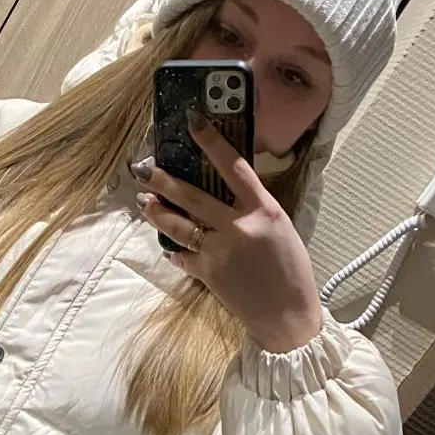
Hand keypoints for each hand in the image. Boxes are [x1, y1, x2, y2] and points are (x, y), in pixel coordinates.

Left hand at [136, 121, 322, 353]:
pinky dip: (175, 251)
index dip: (211, 141)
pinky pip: (183, 256)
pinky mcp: (208, 274)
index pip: (233, 166)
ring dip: (157, 212)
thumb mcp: (281, 227)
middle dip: (164, 179)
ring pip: (178, 225)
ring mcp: (219, 250)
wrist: (287, 314)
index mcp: (262, 209)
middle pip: (193, 195)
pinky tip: (168, 246)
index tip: (193, 121)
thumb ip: (254, 208)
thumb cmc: (291, 270)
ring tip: (143, 201)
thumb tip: (229, 192)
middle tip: (144, 167)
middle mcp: (238, 226)